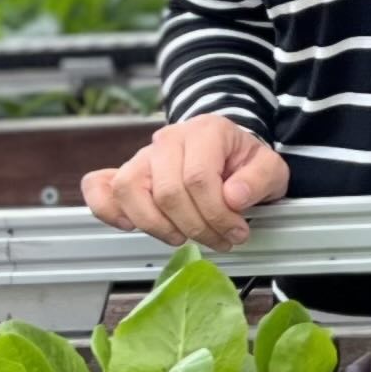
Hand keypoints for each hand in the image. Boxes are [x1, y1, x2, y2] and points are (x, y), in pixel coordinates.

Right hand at [82, 115, 289, 247]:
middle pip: (166, 191)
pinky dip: (108, 210)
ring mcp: (144, 155)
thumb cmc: (245, 163)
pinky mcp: (127, 172)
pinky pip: (100, 187)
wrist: (229, 153)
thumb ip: (259, 180)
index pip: (198, 178)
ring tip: (181, 237)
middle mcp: (170, 139)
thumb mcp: (270, 169)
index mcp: (206, 131)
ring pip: (128, 189)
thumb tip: (234, 197)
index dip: (216, 214)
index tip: (235, 232)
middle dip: (194, 226)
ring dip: (156, 224)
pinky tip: (129, 225)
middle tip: (218, 240)